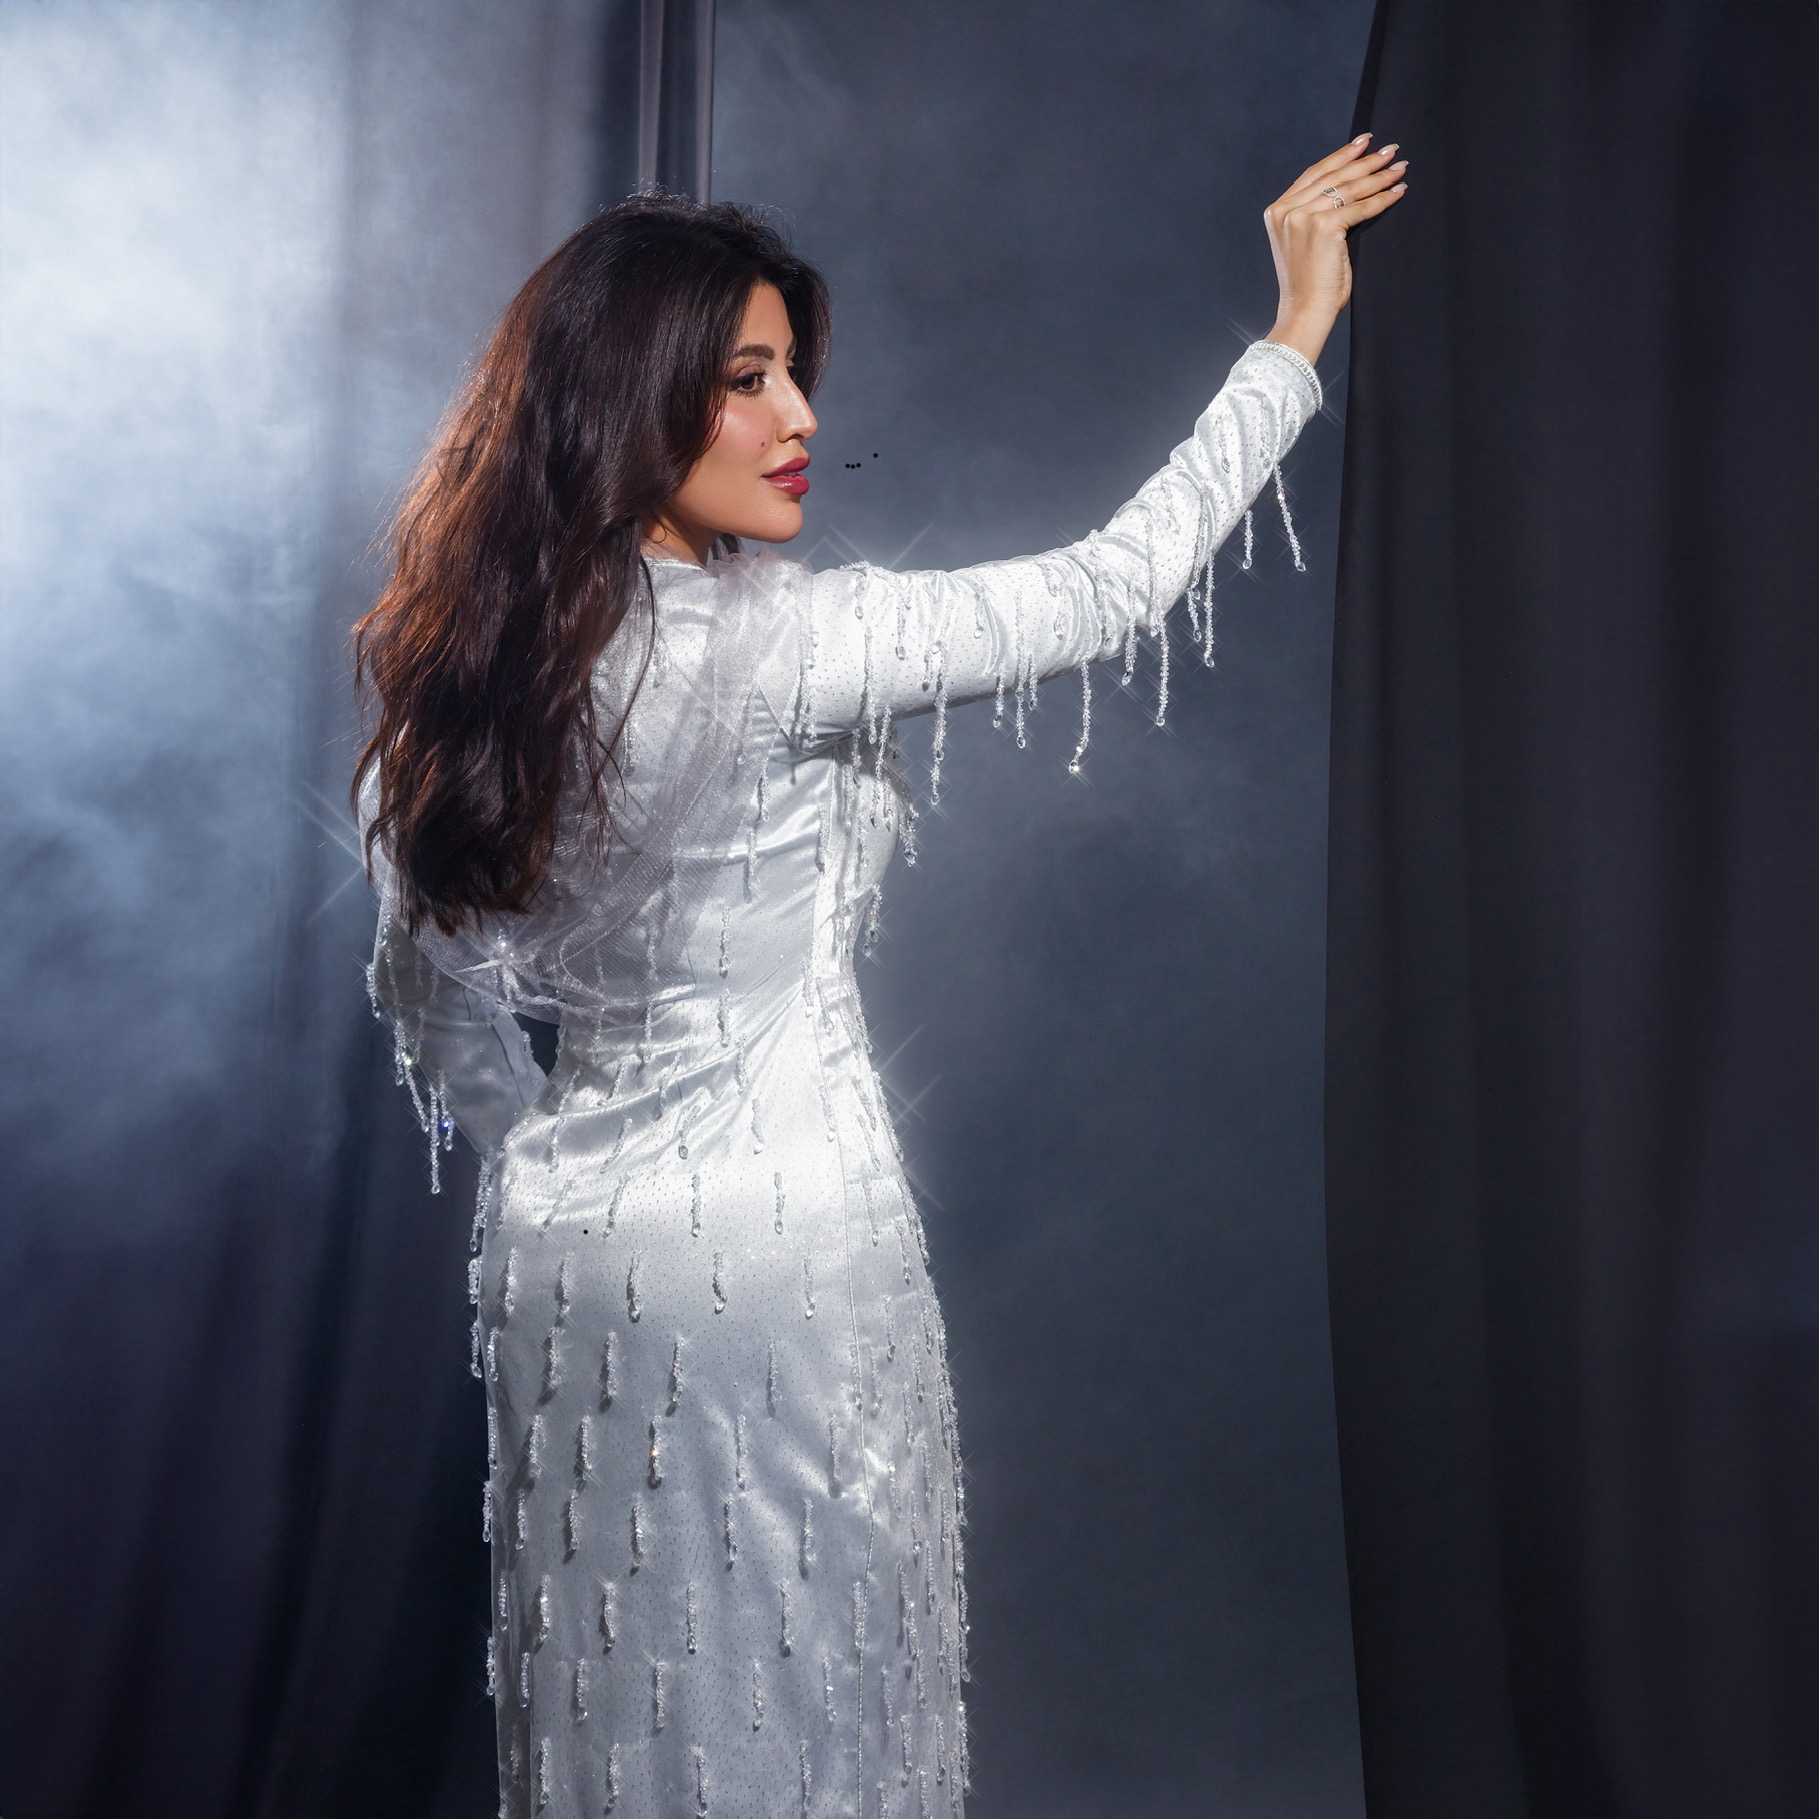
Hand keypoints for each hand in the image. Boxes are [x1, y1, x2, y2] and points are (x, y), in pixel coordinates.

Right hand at [1263, 134, 1408, 365]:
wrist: (1305, 311)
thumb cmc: (1309, 284)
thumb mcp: (1304, 242)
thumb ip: (1313, 214)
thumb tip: (1349, 187)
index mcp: (1277, 211)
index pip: (1314, 174)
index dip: (1340, 156)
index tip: (1362, 142)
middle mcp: (1286, 210)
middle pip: (1333, 177)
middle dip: (1364, 161)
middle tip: (1389, 150)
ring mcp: (1303, 217)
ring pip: (1348, 189)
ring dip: (1378, 176)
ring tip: (1399, 166)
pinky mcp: (1323, 227)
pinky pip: (1360, 207)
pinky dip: (1382, 199)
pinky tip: (1398, 190)